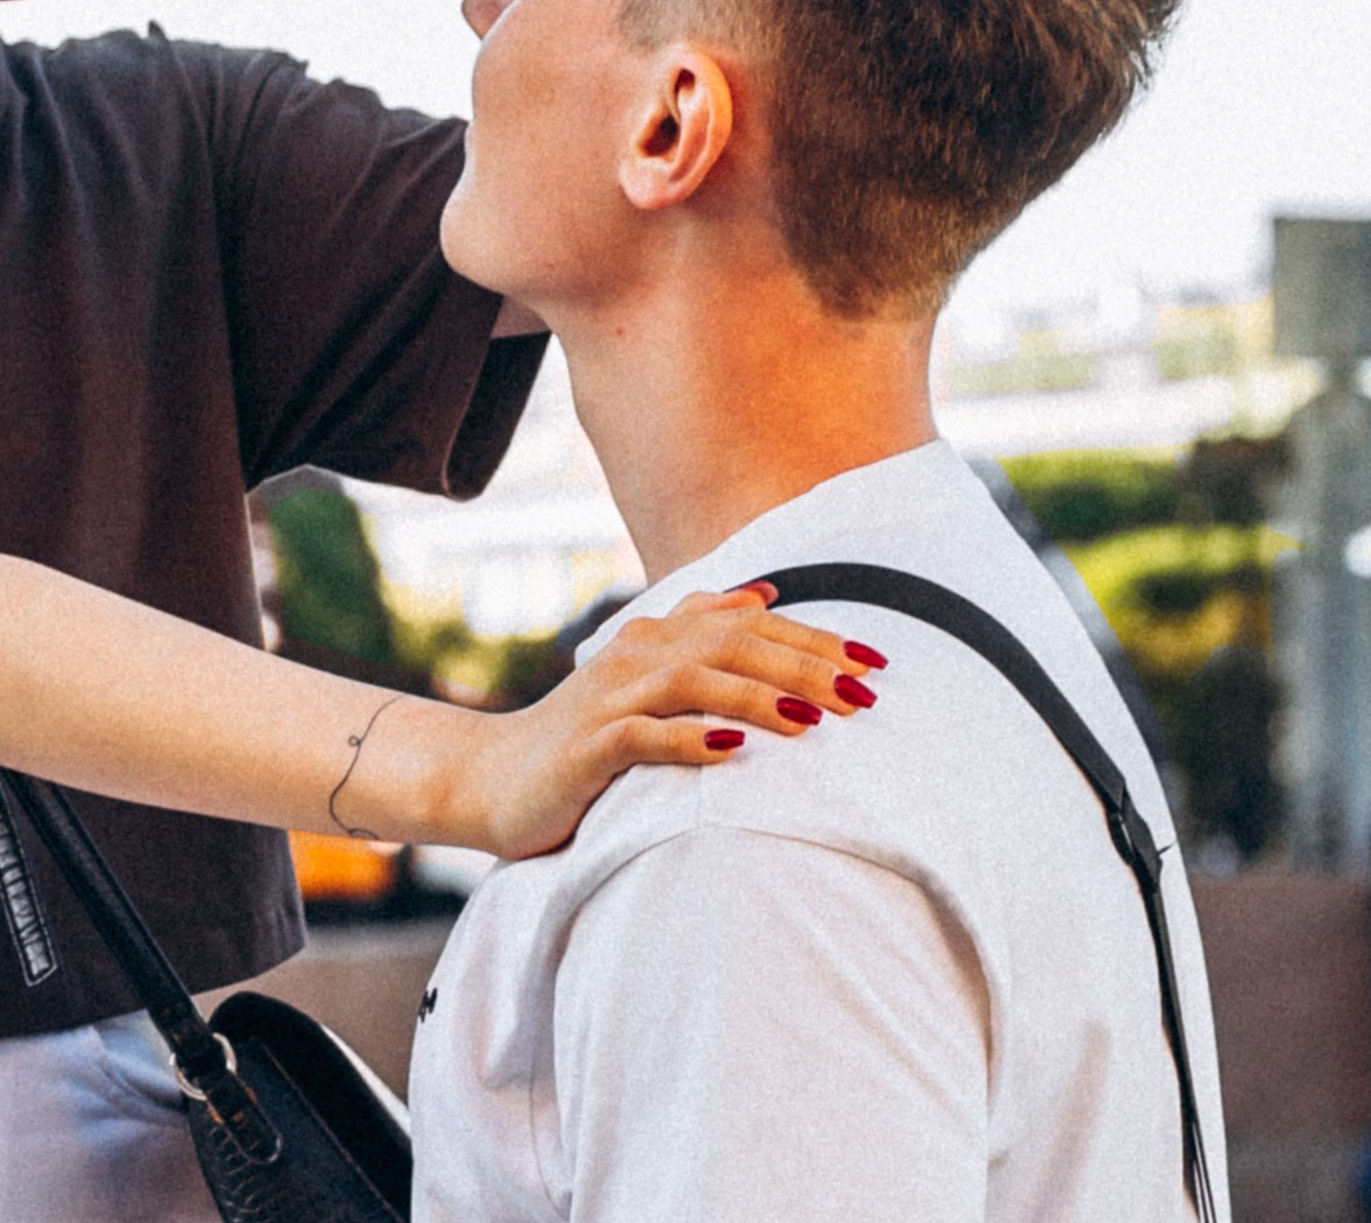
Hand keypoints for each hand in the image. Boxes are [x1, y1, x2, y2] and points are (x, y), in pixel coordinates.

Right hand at [455, 584, 880, 859]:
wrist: (493, 778)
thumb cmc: (583, 737)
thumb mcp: (644, 677)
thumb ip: (699, 630)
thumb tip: (764, 593)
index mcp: (656, 635)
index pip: (748, 625)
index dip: (813, 639)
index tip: (876, 661)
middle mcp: (636, 654)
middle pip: (731, 646)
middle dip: (804, 667)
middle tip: (866, 695)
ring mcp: (610, 698)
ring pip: (695, 681)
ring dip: (759, 699)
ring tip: (816, 721)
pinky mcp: (590, 747)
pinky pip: (644, 736)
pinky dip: (690, 739)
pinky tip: (732, 751)